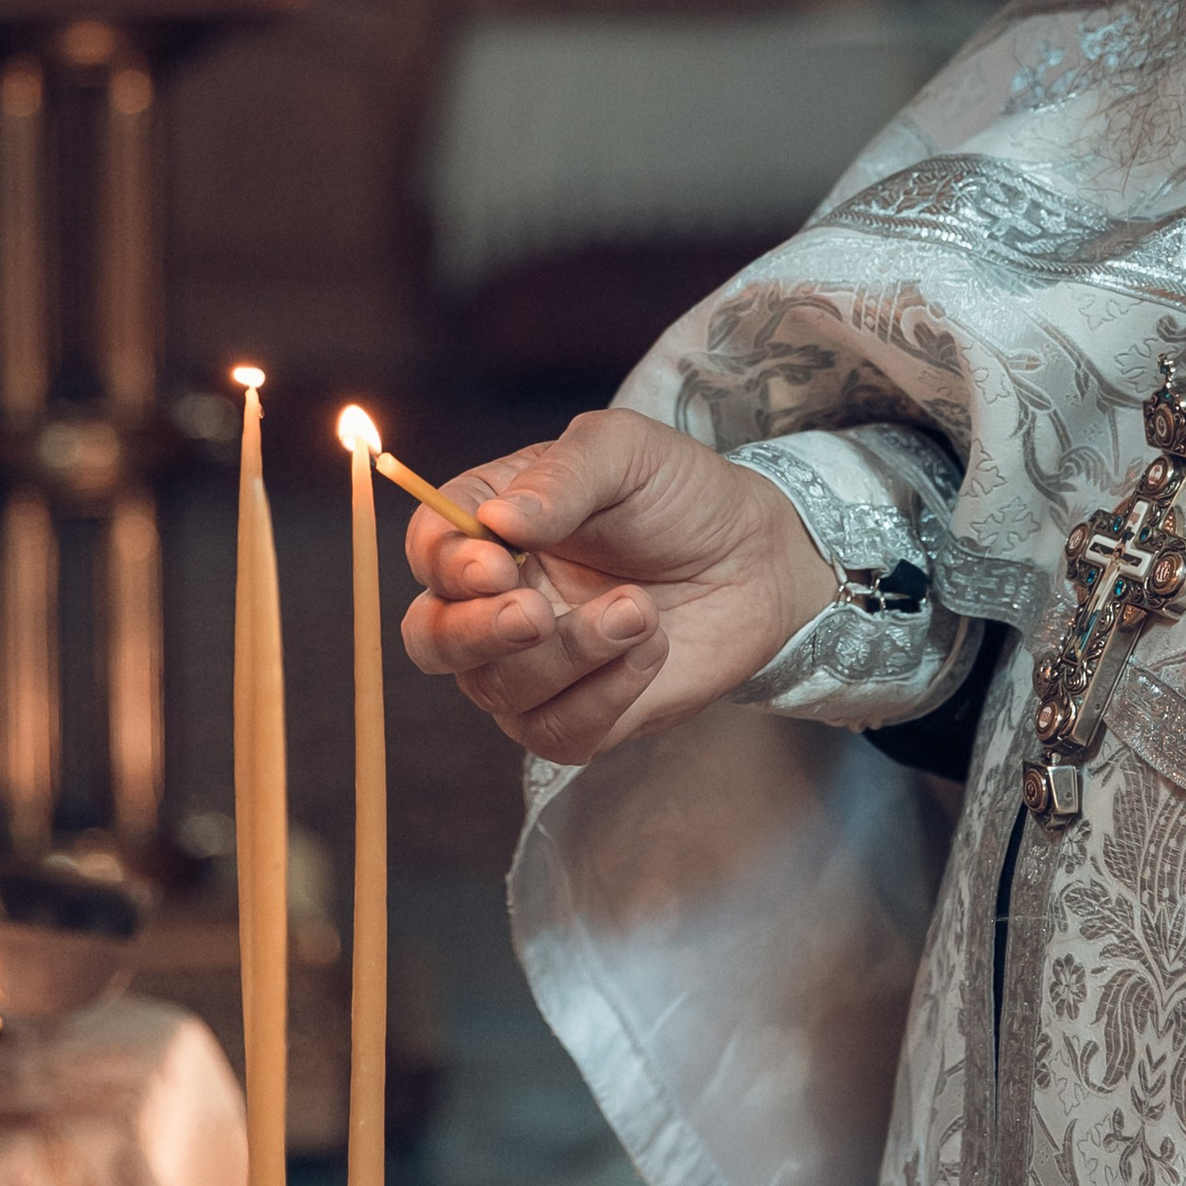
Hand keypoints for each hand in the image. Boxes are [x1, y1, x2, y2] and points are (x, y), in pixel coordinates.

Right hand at [397, 410, 835, 765]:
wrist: (758, 555)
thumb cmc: (681, 495)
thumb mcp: (626, 452)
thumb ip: (562, 477)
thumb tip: (498, 522)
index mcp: (490, 527)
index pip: (427, 552)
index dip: (446, 565)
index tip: (496, 562)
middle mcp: (495, 600)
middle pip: (431, 641)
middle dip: (477, 633)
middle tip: (537, 613)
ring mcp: (532, 664)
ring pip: (498, 691)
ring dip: (570, 655)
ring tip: (640, 609)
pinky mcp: (581, 715)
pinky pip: (557, 734)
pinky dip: (606, 695)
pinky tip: (652, 646)